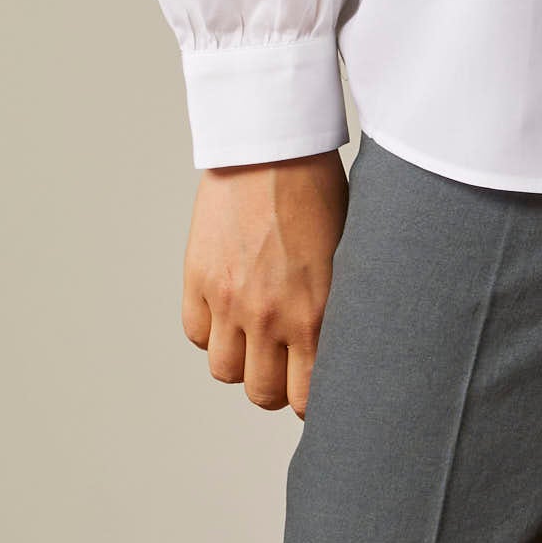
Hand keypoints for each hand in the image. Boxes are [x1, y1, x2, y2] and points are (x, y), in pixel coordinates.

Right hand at [180, 149, 349, 416]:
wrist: (273, 145)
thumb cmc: (319, 190)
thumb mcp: (345, 254)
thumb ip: (335, 307)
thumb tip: (337, 348)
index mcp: (316, 313)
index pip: (307, 397)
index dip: (309, 396)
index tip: (311, 384)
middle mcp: (270, 317)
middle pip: (262, 394)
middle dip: (275, 383)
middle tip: (282, 359)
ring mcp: (229, 301)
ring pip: (225, 370)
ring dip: (239, 357)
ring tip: (253, 330)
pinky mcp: (198, 280)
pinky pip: (196, 334)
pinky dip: (209, 328)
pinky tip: (228, 303)